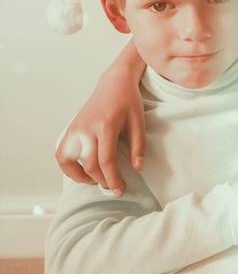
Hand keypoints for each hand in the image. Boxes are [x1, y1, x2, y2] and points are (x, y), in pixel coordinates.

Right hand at [55, 45, 145, 193]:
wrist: (115, 82)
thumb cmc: (128, 101)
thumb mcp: (139, 122)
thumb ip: (138, 147)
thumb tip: (137, 169)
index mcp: (105, 126)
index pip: (106, 161)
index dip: (112, 180)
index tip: (119, 190)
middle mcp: (87, 128)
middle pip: (89, 164)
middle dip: (101, 180)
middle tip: (112, 187)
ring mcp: (75, 127)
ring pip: (67, 160)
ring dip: (78, 175)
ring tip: (94, 180)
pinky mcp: (71, 127)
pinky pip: (62, 152)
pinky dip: (68, 165)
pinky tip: (81, 170)